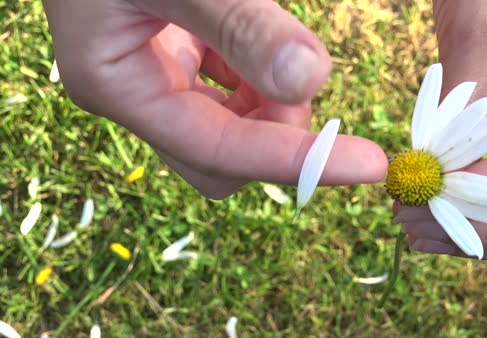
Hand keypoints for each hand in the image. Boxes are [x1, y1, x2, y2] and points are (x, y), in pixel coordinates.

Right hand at [42, 0, 386, 198]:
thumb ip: (240, 23)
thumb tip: (310, 81)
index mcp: (115, 84)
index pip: (217, 151)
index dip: (294, 160)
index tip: (371, 165)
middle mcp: (130, 93)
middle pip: (218, 159)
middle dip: (272, 132)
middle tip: (302, 75)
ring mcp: (148, 77)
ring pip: (226, 126)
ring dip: (268, 101)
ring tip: (278, 40)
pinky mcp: (169, 56)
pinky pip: (224, 90)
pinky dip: (257, 75)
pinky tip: (262, 40)